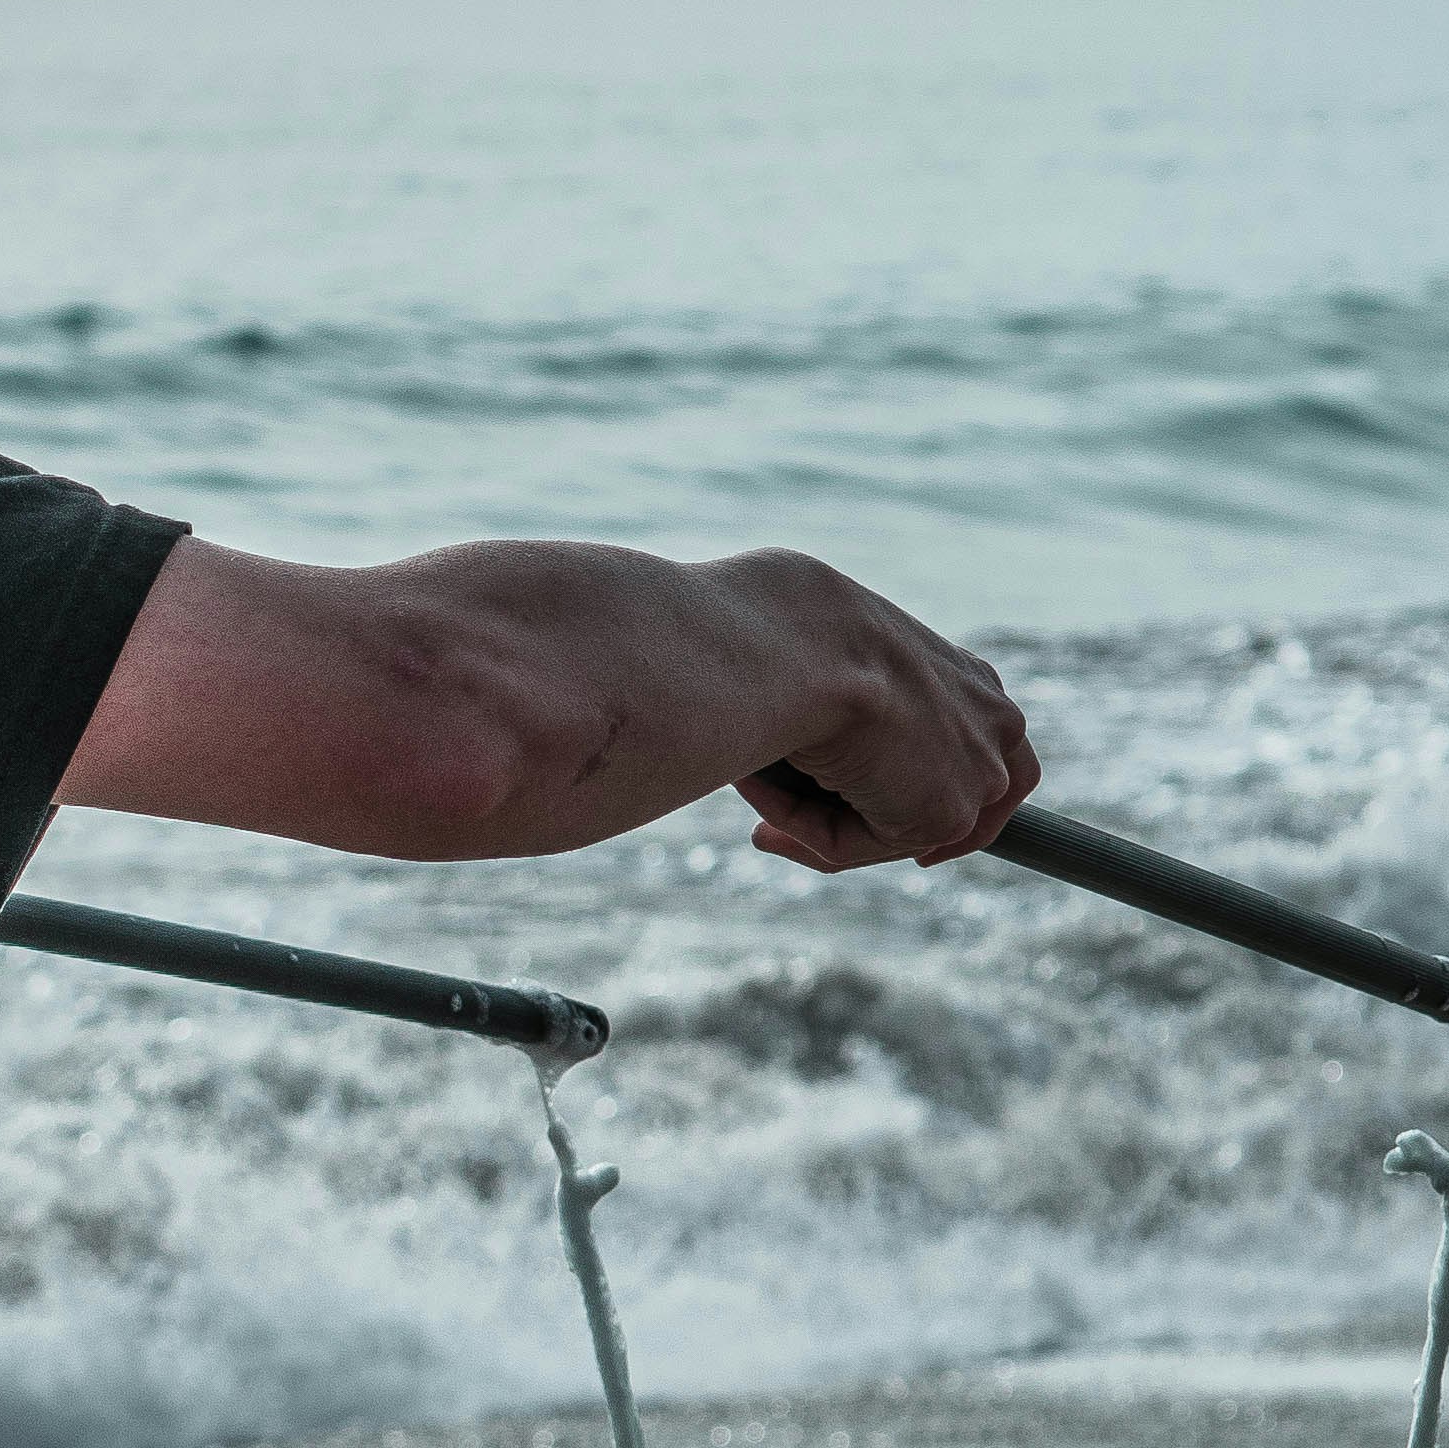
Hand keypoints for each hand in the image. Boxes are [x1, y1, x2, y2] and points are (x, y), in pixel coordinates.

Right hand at [62, 532, 1035, 868]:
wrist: (452, 689)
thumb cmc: (478, 698)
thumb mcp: (579, 703)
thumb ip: (636, 715)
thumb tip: (527, 766)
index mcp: (772, 602)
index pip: (921, 685)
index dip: (885, 777)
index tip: (771, 814)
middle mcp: (831, 602)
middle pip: (995, 721)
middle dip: (917, 807)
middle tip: (782, 830)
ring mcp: (851, 635)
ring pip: (982, 771)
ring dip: (885, 827)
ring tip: (757, 815)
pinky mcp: (856, 686)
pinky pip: (941, 813)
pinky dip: (859, 845)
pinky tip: (745, 808)